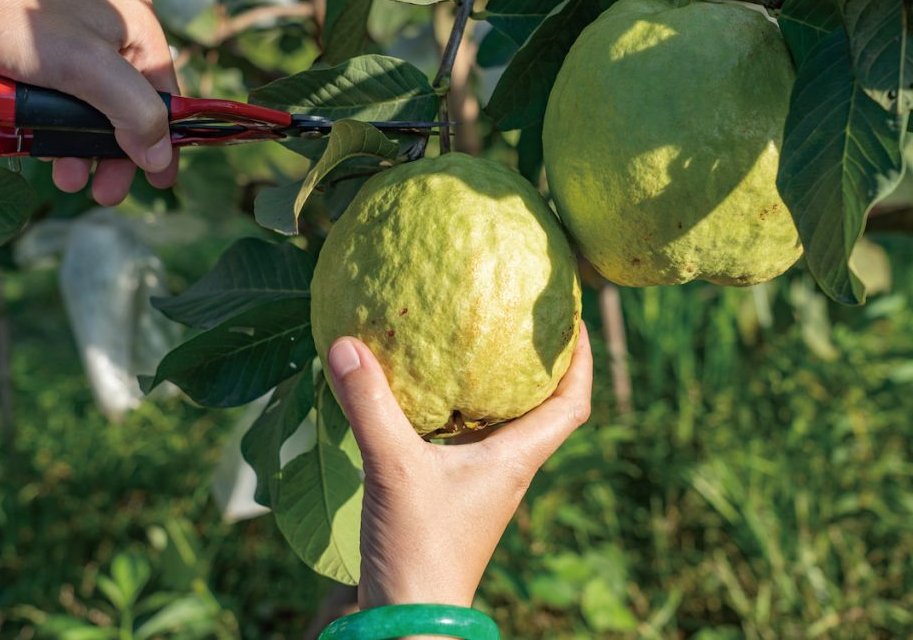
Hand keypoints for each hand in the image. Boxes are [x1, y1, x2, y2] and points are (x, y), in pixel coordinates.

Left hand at [0, 0, 178, 204]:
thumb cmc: (18, 24)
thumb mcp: (87, 68)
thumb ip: (134, 112)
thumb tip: (160, 157)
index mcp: (138, 27)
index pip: (165, 94)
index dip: (162, 140)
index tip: (158, 181)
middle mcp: (117, 38)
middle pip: (131, 111)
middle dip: (115, 155)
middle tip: (106, 193)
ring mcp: (84, 51)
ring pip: (97, 114)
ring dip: (83, 152)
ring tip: (68, 180)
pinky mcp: (53, 63)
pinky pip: (68, 106)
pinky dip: (59, 132)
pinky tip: (47, 152)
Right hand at [326, 322, 592, 609]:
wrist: (408, 616)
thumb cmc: (421, 549)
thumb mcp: (394, 469)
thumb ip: (371, 406)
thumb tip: (347, 344)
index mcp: (514, 459)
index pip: (572, 404)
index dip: (583, 360)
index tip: (577, 320)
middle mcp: (505, 468)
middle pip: (541, 408)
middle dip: (540, 364)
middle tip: (521, 320)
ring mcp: (478, 483)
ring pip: (499, 424)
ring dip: (496, 387)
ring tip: (475, 344)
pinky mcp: (449, 494)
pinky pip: (461, 440)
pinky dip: (453, 411)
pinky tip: (421, 394)